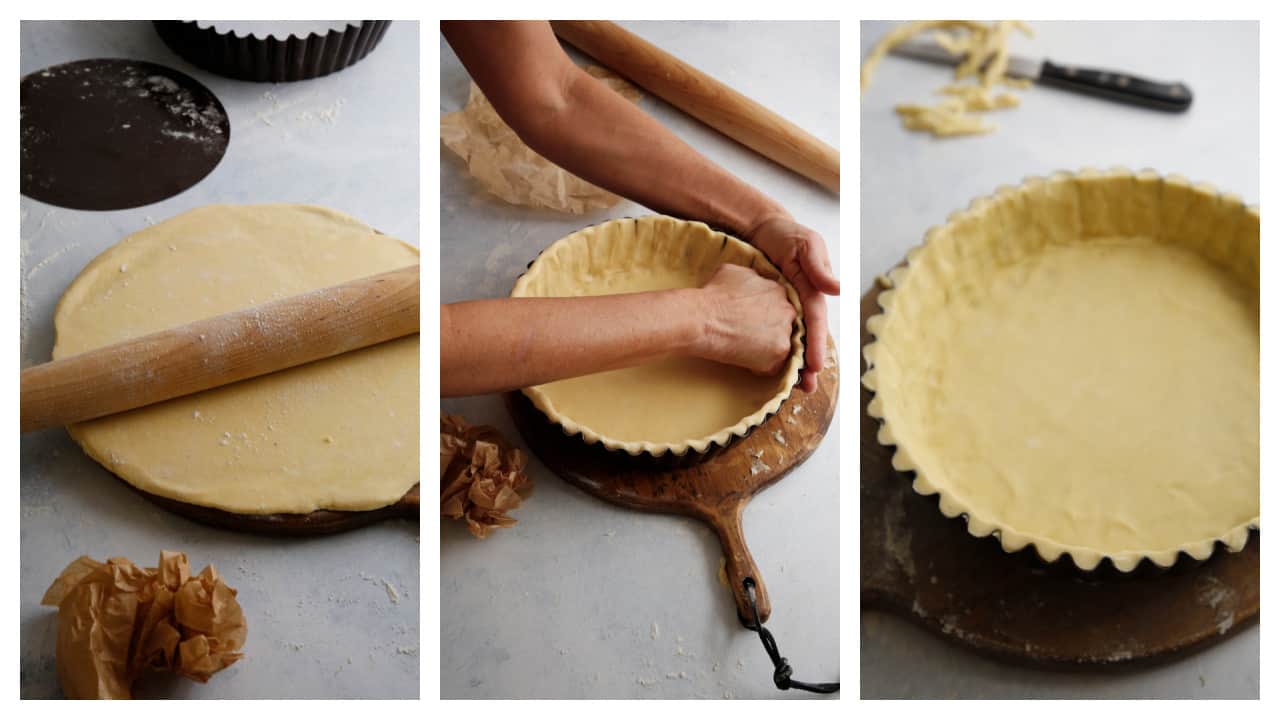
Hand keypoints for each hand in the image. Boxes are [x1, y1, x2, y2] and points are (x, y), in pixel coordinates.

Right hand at [692, 264, 797, 374]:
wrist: (705, 319)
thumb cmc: (714, 295)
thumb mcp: (734, 272)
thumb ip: (752, 279)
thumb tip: (751, 283)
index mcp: (778, 290)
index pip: (779, 304)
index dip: (765, 313)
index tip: (752, 319)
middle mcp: (787, 310)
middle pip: (784, 324)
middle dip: (769, 330)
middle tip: (749, 336)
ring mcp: (785, 333)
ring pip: (780, 344)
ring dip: (766, 348)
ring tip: (745, 349)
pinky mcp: (778, 354)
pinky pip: (774, 365)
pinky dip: (760, 366)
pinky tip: (744, 360)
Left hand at [743, 213, 840, 391]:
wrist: (762, 230)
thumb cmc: (787, 235)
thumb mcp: (805, 244)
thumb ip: (818, 266)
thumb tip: (837, 289)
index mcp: (814, 290)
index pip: (816, 321)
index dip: (817, 343)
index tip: (814, 365)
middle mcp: (803, 303)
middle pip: (807, 337)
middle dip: (809, 363)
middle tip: (807, 387)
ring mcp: (787, 307)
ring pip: (792, 338)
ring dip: (794, 362)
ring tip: (795, 387)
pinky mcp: (770, 308)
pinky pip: (776, 331)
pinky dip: (777, 349)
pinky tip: (775, 368)